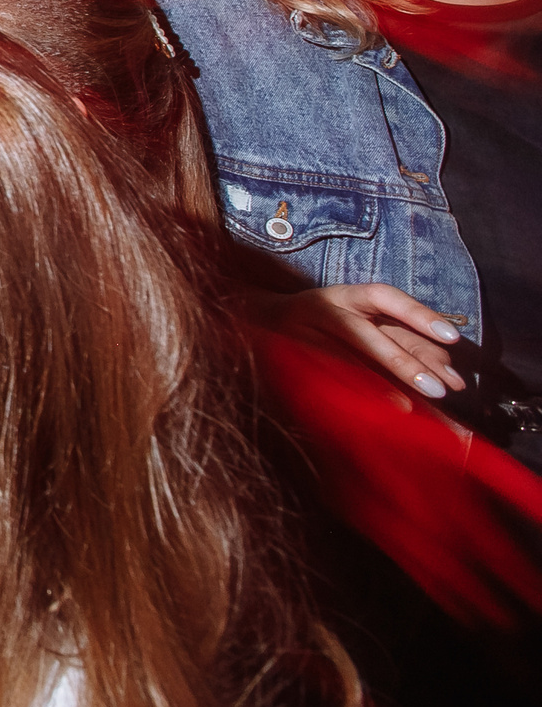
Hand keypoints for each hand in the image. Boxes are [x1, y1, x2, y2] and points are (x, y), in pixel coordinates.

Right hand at [242, 283, 467, 401]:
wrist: (253, 318)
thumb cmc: (323, 321)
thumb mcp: (361, 318)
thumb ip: (400, 336)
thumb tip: (446, 364)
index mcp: (346, 295)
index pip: (386, 298)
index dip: (419, 315)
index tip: (453, 338)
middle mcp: (323, 308)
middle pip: (366, 335)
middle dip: (404, 363)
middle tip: (441, 390)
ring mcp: (300, 333)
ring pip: (341, 360)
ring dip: (377, 386)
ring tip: (408, 409)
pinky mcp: (286, 357)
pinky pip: (319, 378)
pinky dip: (345, 395)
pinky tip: (368, 411)